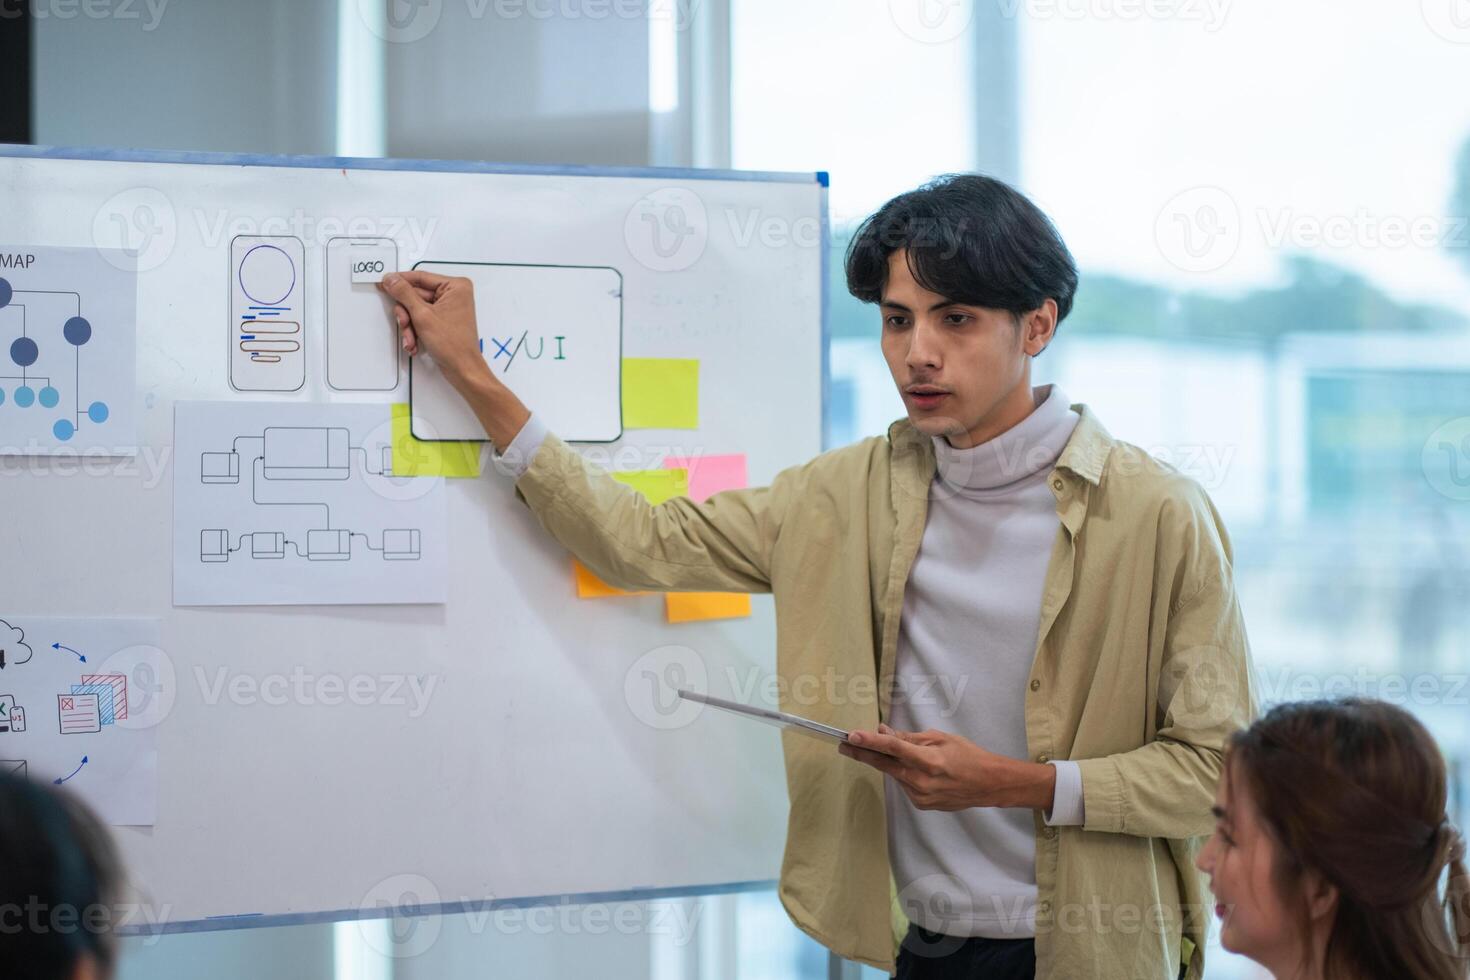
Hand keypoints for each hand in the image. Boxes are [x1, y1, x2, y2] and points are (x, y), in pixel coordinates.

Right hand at [377, 270, 489, 388]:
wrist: (462, 369)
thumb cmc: (453, 345)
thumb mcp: (423, 315)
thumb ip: (404, 294)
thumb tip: (391, 280)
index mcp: (455, 286)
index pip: (420, 277)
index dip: (400, 281)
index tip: (384, 282)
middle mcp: (453, 295)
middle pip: (416, 295)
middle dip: (406, 313)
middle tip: (404, 323)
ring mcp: (447, 308)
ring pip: (415, 309)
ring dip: (409, 326)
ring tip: (411, 339)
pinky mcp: (442, 321)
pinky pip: (421, 319)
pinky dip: (415, 331)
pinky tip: (415, 343)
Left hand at [838, 723, 1056, 811]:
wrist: (989, 785)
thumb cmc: (968, 756)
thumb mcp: (941, 738)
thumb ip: (910, 738)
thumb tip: (884, 733)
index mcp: (929, 761)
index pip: (893, 748)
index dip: (871, 742)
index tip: (852, 736)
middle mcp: (922, 781)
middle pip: (885, 765)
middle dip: (862, 754)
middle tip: (844, 745)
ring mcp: (921, 796)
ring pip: (894, 775)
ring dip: (886, 762)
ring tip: (882, 750)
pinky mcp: (921, 804)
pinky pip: (904, 784)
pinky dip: (902, 773)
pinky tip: (911, 767)